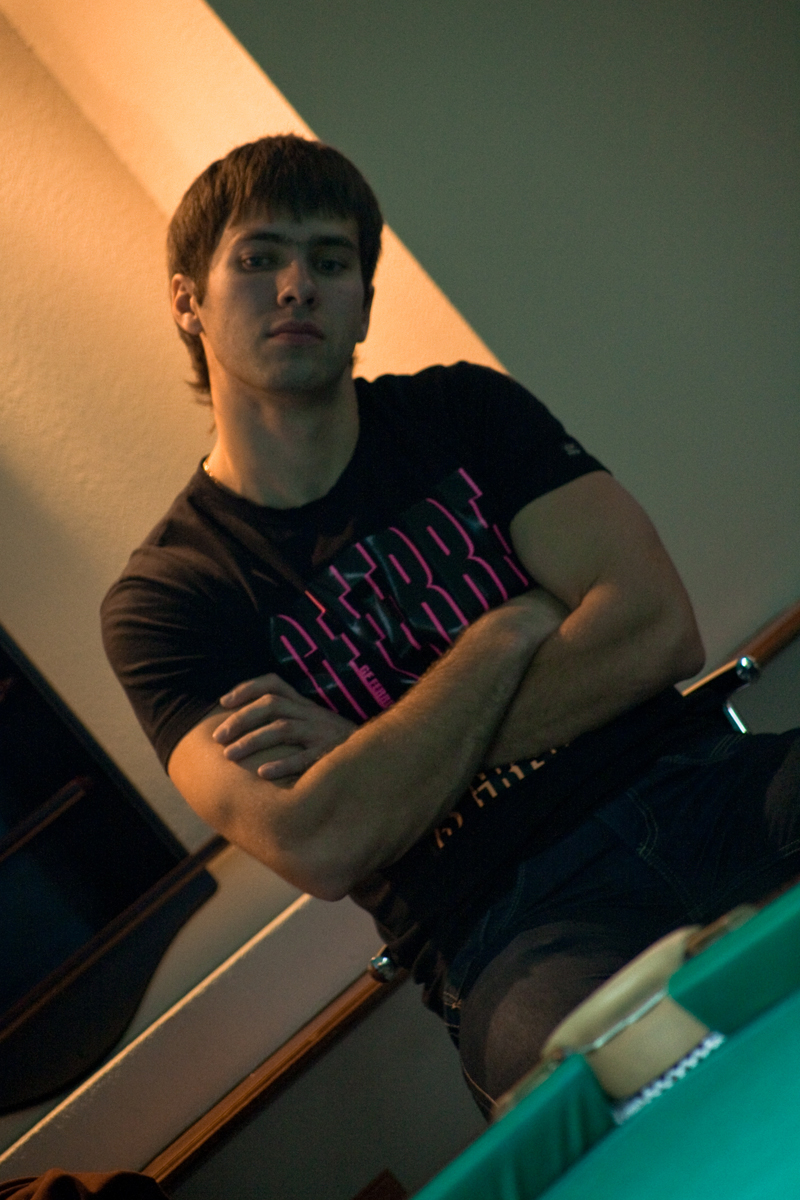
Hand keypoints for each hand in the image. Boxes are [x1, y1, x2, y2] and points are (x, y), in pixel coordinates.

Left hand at [212, 674, 356, 779]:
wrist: (379, 755)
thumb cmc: (337, 743)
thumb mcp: (314, 724)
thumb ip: (289, 719)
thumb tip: (249, 723)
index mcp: (306, 704)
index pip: (274, 684)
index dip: (247, 688)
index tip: (224, 702)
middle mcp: (312, 714)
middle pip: (271, 705)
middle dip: (240, 719)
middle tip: (218, 738)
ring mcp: (323, 733)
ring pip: (283, 728)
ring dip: (252, 741)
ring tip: (229, 756)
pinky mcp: (332, 754)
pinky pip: (305, 758)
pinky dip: (282, 765)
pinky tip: (263, 773)